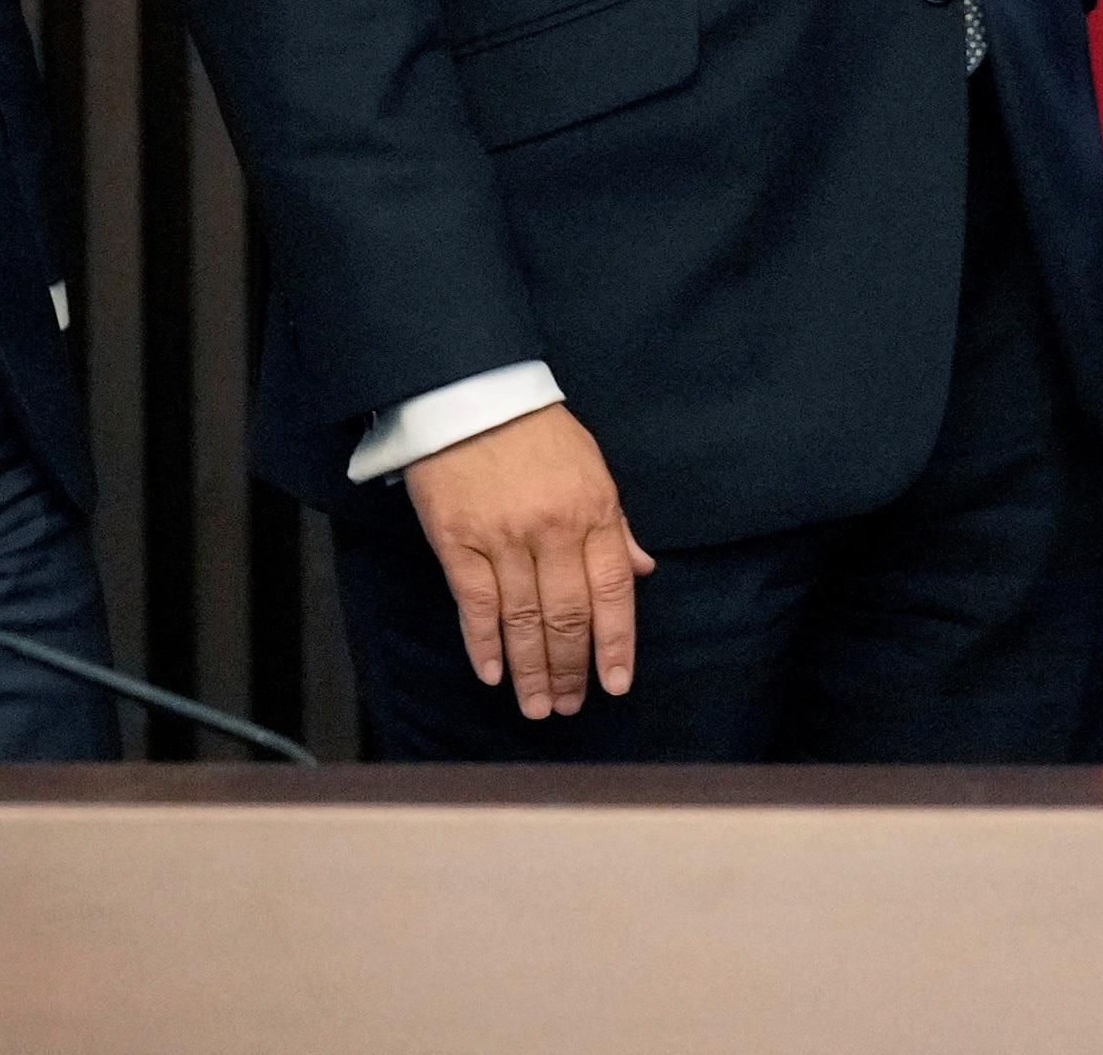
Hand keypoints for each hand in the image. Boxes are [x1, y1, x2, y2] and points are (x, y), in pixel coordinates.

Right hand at [407, 403, 654, 720]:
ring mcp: (504, 538)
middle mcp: (553, 530)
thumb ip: (615, 525)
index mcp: (594, 510)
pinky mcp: (459, 541)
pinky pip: (475, 604)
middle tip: (568, 706)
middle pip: (568, 615)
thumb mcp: (592, 467)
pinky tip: (493, 674)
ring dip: (531, 670)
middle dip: (571, 669)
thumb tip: (643, 570)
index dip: (616, 643)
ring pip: (523, 619)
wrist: (471, 395)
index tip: (616, 684)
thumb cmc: (537, 431)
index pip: (613, 591)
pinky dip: (484, 644)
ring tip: (536, 707)